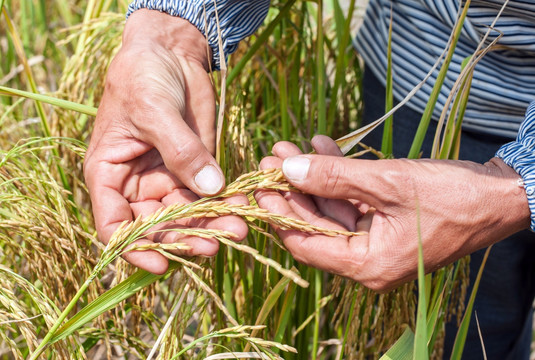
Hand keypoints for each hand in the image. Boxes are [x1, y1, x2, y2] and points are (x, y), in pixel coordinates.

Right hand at [84, 10, 246, 273]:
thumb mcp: (153, 110)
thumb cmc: (143, 77)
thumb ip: (179, 150)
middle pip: (158, 227)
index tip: (163, 264)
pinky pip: (210, 196)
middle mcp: (137, 186)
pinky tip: (245, 205)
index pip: (115, 226)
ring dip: (212, 225)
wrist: (169, 53)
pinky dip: (226, 204)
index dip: (136, 250)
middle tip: (217, 242)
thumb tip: (210, 188)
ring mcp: (168, 180)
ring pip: (188, 216)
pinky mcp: (196, 170)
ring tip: (240, 227)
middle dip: (187, 238)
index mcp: (109, 175)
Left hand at [256, 136, 529, 290]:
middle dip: (293, 188)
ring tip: (292, 146)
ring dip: (313, 177)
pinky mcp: (383, 223)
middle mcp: (367, 261)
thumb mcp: (386, 183)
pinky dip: (338, 177)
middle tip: (272, 156)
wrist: (500, 195)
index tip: (259, 183)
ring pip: (330, 210)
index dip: (278, 213)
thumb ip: (335, 177)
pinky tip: (322, 148)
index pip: (306, 244)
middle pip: (315, 225)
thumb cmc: (451, 196)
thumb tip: (288, 168)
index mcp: (367, 266)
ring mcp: (375, 242)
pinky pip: (351, 202)